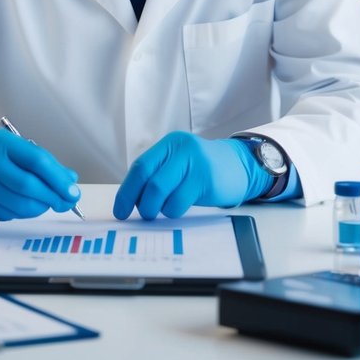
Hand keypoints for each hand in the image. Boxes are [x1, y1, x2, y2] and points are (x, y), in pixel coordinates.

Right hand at [0, 128, 80, 220]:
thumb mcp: (16, 150)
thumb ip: (44, 163)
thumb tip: (70, 181)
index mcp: (0, 143)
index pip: (37, 160)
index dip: (59, 178)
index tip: (73, 192)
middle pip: (29, 186)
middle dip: (53, 197)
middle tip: (66, 203)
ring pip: (20, 206)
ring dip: (39, 207)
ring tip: (44, 203)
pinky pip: (7, 215)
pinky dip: (21, 213)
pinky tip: (19, 203)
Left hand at [113, 131, 265, 219]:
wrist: (239, 166)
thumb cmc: (202, 169)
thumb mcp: (178, 163)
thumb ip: (157, 174)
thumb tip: (129, 200)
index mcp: (169, 144)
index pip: (140, 167)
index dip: (127, 191)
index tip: (120, 210)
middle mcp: (181, 149)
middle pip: (149, 181)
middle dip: (141, 204)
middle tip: (143, 215)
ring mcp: (195, 163)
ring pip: (161, 193)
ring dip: (158, 209)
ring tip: (164, 210)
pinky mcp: (206, 179)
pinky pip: (179, 203)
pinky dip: (173, 211)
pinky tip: (179, 207)